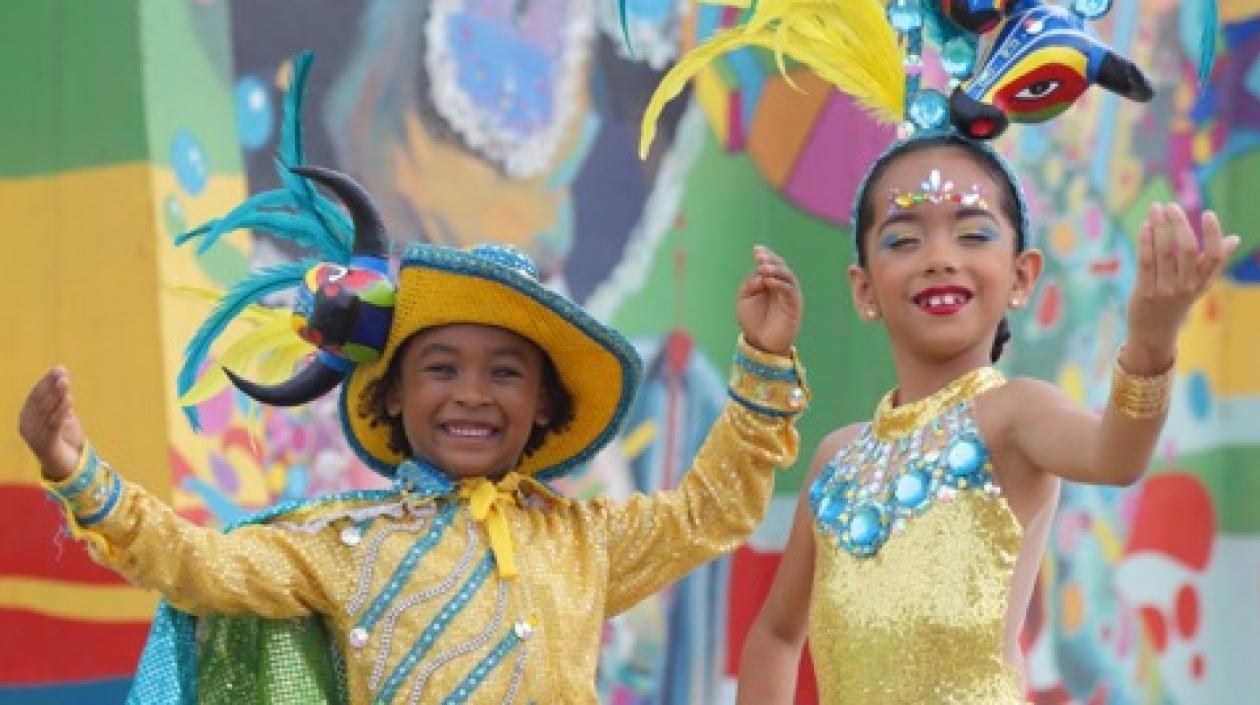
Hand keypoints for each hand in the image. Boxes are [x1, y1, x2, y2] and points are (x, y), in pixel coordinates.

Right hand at [18, 366, 85, 481]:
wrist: (68, 465)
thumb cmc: (64, 438)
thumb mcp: (63, 415)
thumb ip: (61, 399)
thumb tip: (62, 375)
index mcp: (27, 416)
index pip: (36, 394)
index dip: (47, 381)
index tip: (60, 368)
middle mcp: (26, 425)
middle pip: (39, 401)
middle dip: (51, 386)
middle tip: (62, 373)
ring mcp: (34, 436)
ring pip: (46, 412)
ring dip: (57, 396)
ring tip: (66, 383)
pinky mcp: (45, 445)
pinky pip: (53, 425)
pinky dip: (61, 411)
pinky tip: (69, 400)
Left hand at [736, 245, 802, 354]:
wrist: (760, 343)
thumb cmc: (752, 321)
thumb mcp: (744, 299)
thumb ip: (750, 284)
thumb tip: (761, 275)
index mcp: (769, 283)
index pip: (771, 264)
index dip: (766, 255)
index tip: (757, 249)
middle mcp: (781, 286)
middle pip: (781, 267)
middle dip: (771, 259)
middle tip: (759, 256)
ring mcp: (788, 295)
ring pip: (787, 276)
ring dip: (776, 270)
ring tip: (763, 267)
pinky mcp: (793, 305)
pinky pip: (789, 290)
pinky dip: (779, 283)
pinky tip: (768, 281)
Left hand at [1125, 203, 1239, 372]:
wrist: (1153, 334)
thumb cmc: (1176, 303)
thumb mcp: (1198, 285)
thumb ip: (1213, 262)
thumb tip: (1234, 238)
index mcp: (1202, 282)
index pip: (1213, 257)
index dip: (1213, 235)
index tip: (1208, 214)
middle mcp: (1186, 286)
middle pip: (1186, 250)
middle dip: (1179, 224)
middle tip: (1172, 206)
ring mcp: (1165, 290)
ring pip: (1163, 253)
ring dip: (1159, 227)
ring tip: (1155, 208)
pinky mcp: (1144, 293)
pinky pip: (1146, 262)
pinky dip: (1145, 242)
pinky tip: (1145, 226)